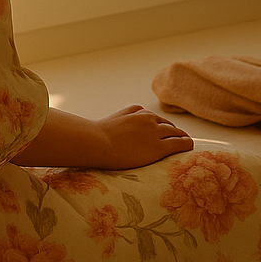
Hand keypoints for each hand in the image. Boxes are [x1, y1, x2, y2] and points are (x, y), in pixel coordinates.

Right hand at [10, 100, 194, 169]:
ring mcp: (153, 132)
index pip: (149, 117)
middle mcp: (145, 119)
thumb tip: (68, 130)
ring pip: (174, 133)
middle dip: (171, 132)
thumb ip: (95, 129)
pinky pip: (180, 143)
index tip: (160, 133)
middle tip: (177, 141)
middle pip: (164, 124)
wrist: (95, 144)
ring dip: (181, 139)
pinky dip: (188, 145)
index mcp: (133, 113)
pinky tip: (192, 149)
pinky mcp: (159, 146)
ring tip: (187, 145)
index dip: (156, 127)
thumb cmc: (90, 139)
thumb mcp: (95, 129)